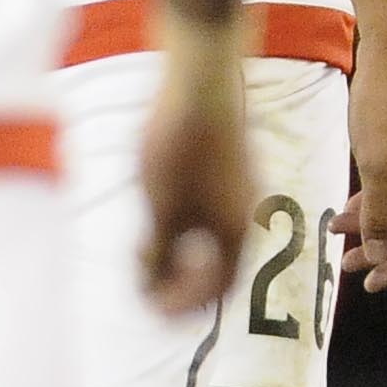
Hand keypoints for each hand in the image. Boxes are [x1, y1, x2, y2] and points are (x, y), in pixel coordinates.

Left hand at [136, 29, 251, 318]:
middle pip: (217, 269)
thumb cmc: (179, 146)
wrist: (200, 78)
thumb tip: (154, 286)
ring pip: (211, 241)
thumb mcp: (160, 209)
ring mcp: (240, 189)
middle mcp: (245, 214)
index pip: (217, 291)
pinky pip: (209, 215)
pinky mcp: (229, 168)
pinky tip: (157, 210)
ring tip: (142, 245)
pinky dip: (184, 229)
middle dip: (177, 283)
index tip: (149, 308)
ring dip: (178, 255)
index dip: (182, 307)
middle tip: (141, 279)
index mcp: (234, 232)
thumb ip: (159, 254)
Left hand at [343, 17, 386, 291]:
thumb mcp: (375, 168)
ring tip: (337, 233)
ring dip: (378, 225)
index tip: (370, 282)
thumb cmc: (385, 107)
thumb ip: (378, 216)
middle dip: (386, 251)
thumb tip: (378, 252)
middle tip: (350, 265)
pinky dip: (379, 201)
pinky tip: (348, 206)